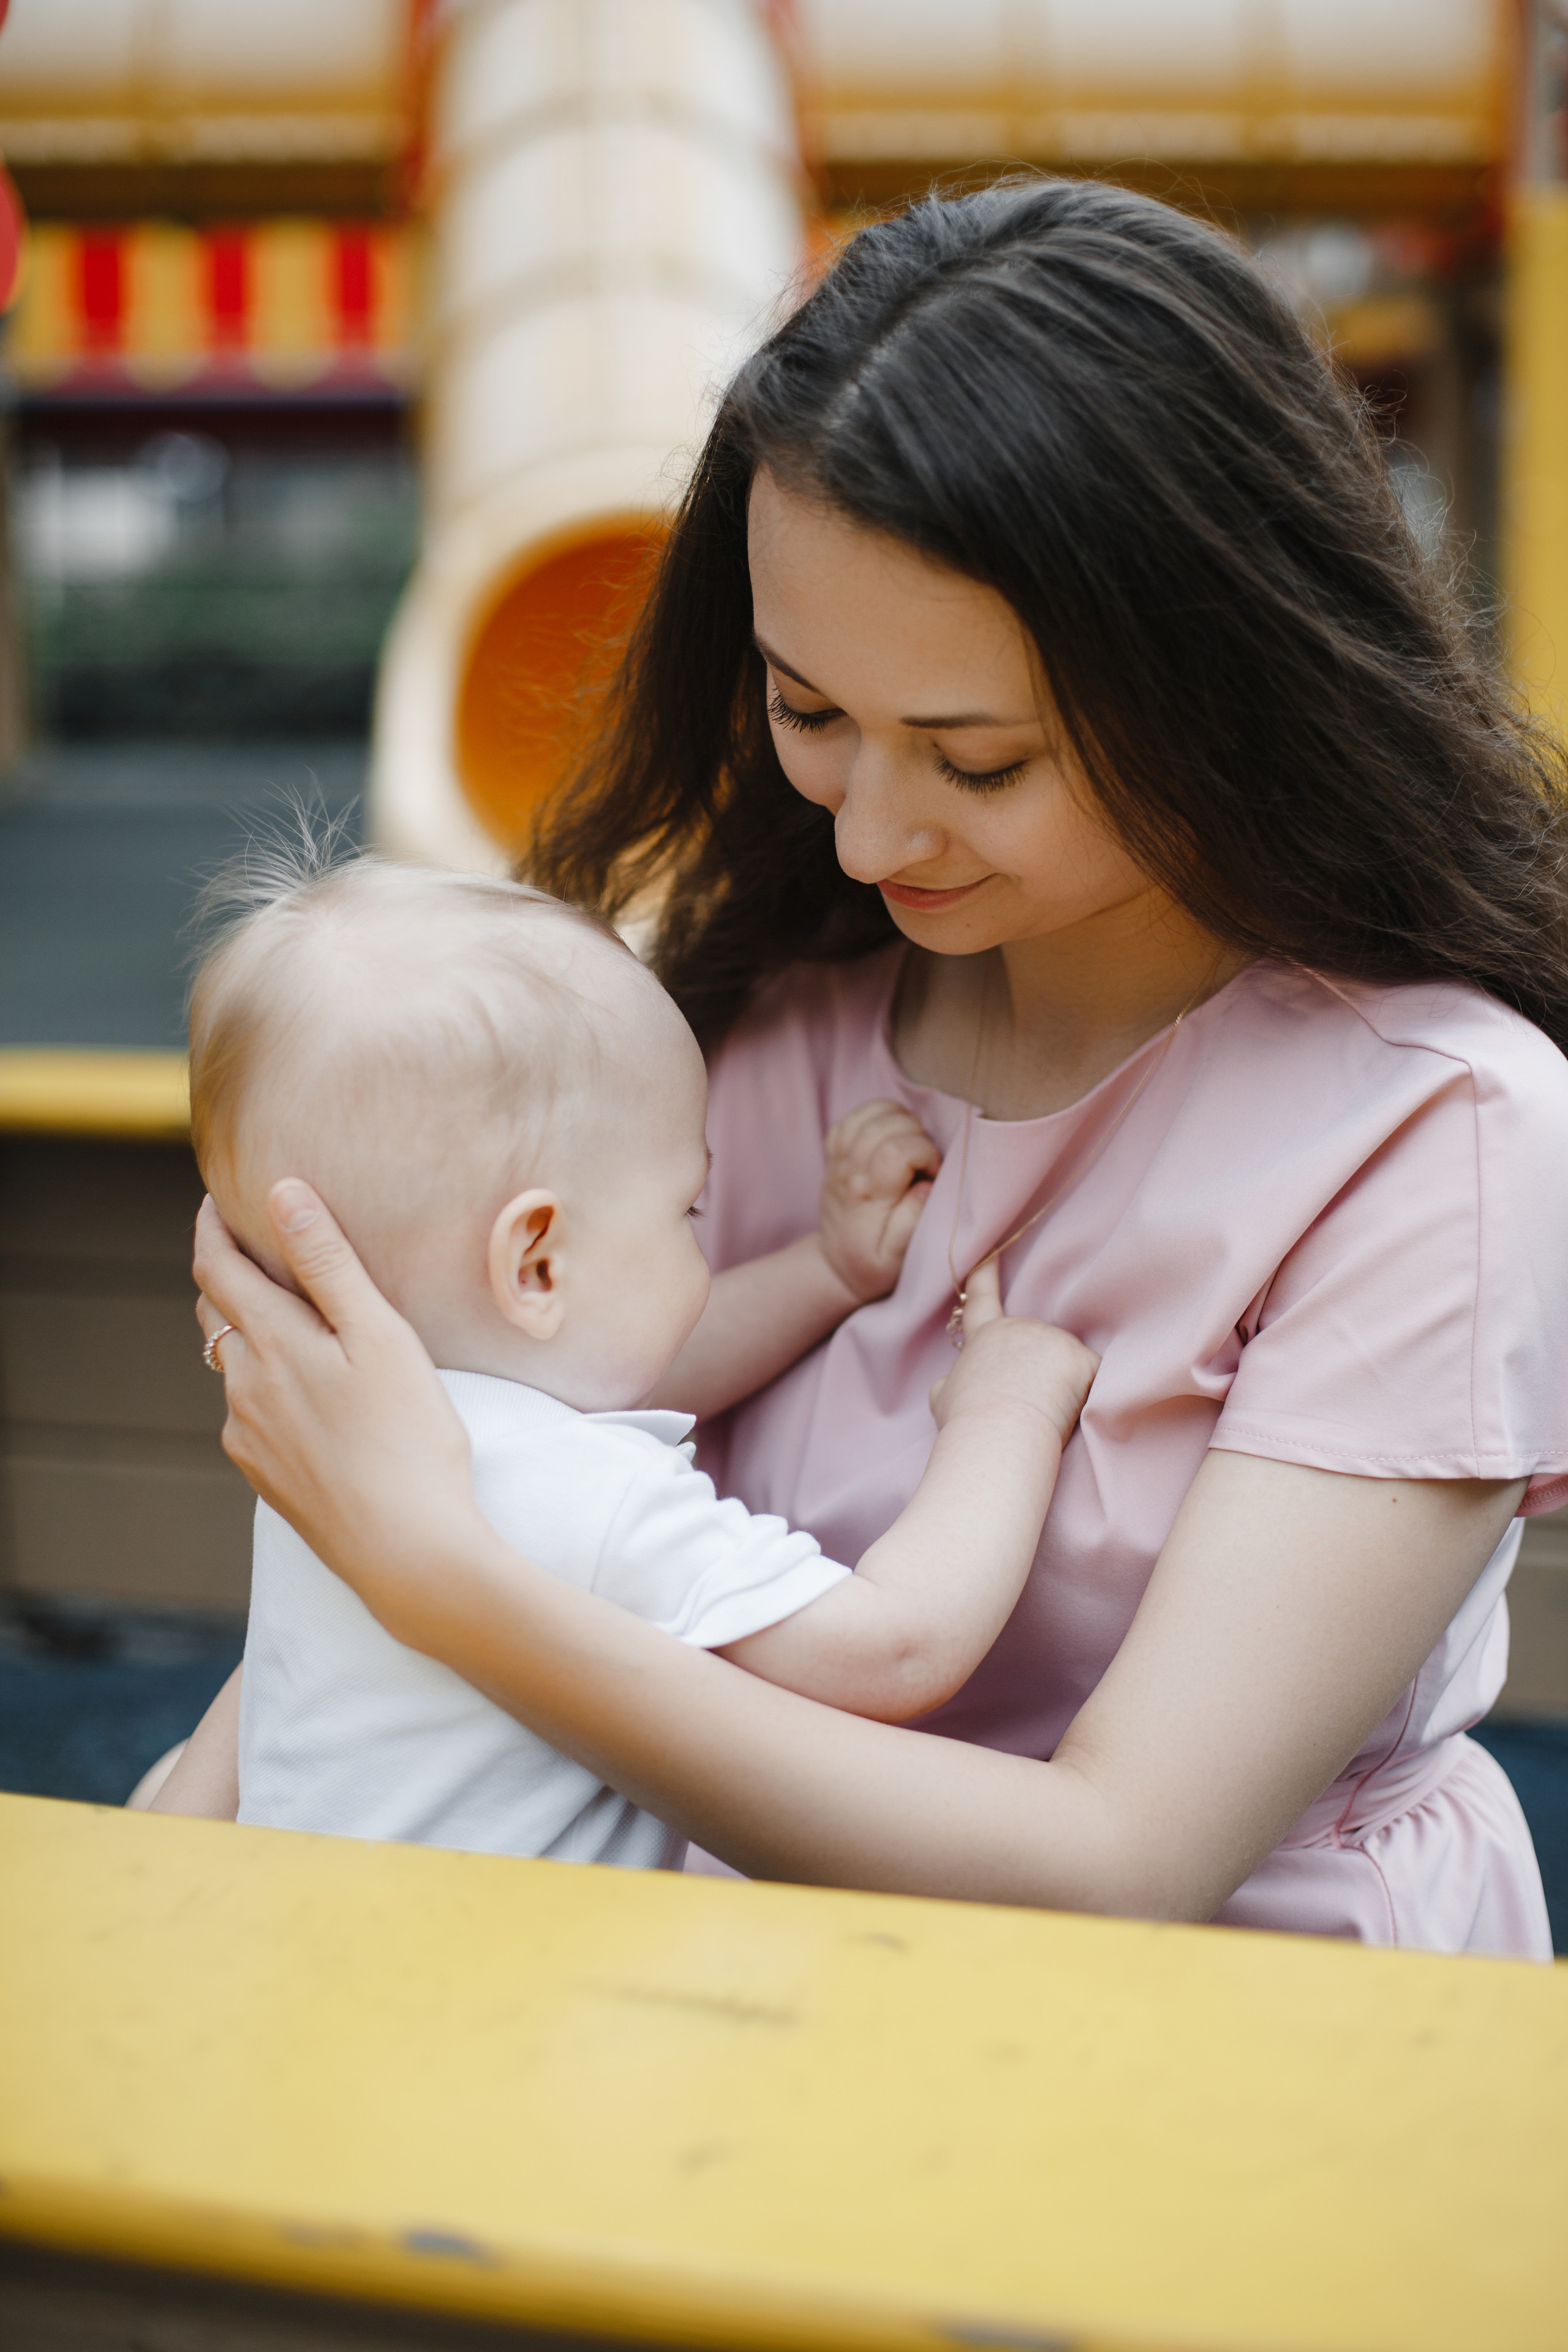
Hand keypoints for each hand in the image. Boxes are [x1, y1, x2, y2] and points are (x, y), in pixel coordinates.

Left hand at [194, 1182, 481, 1638]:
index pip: (216, 1268)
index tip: (216, 1198)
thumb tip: (280, 1192)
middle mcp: (243, 1388)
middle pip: (215, 1315)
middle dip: (225, 1276)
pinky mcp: (265, 1476)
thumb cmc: (408, 1438)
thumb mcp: (380, 1335)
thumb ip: (327, 1262)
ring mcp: (249, 1437)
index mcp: (271, 1344)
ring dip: (248, 1334)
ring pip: (233, 1367)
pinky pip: (250, 1415)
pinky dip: (265, 1387)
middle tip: (252, 1248)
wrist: (407, 1551)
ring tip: (289, 1319)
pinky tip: (306, 1395)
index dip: (210, 1227)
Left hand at [817, 1098, 940, 1303]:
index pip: (898, 1150)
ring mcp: (839, 1159)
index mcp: (868, 1194)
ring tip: (911, 1143)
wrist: (836, 1265)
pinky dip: (876, 1115)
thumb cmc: (873, 1264)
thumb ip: (911, 1223)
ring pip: (869, 1114)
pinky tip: (890, 1133)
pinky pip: (852, 1118)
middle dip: (917, 1135)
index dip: (926, 1153)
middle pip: (885, 1125)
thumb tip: (926, 1186)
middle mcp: (849, 1170)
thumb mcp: (896, 1258)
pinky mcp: (835, 1154)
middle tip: (923, 1162)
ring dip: (898, 1120)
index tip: (933, 1174)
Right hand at [929, 1258, 1098, 1446]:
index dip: (985, 1274)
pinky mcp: (1081, 1359)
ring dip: (1062, 1389)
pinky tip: (1069, 1412)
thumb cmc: (969, 1420)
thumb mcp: (944, 1398)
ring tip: (1040, 1416)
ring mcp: (1053, 1339)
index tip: (991, 1251)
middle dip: (1038, 1373)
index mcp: (986, 1336)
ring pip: (1067, 1366)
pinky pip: (1094, 1379)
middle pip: (1038, 1347)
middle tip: (1021, 1409)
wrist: (997, 1433)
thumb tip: (954, 1384)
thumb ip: (954, 1382)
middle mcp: (1020, 1327)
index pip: (982, 1298)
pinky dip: (1087, 1397)